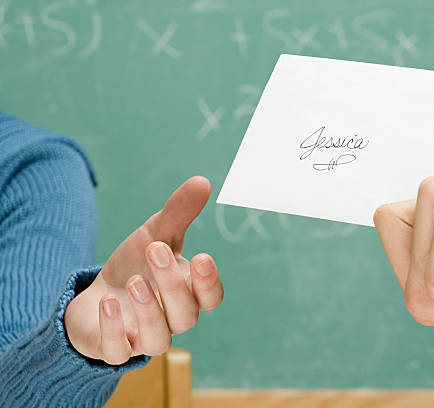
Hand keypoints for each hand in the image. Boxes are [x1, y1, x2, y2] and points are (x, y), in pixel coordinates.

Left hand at [65, 176, 222, 364]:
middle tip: (156, 248)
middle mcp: (171, 319)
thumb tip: (202, 181)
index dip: (209, 282)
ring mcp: (143, 337)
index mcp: (187, 293)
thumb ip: (178, 213)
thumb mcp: (155, 234)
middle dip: (173, 285)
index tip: (201, 256)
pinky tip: (107, 303)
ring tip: (136, 280)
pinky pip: (119, 351)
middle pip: (186, 315)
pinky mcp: (114, 349)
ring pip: (159, 339)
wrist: (97, 296)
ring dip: (150, 311)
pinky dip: (115, 329)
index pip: (211, 297)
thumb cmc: (136, 265)